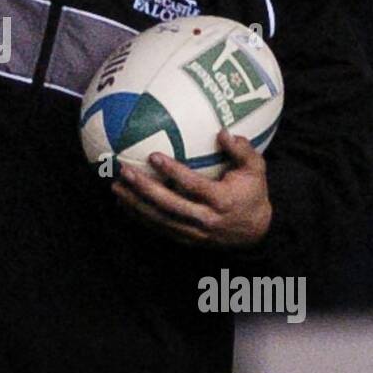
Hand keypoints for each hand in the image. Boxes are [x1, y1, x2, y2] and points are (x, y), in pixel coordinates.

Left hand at [110, 129, 272, 249]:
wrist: (256, 233)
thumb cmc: (253, 192)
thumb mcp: (256, 169)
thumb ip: (241, 150)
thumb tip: (223, 132)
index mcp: (222, 200)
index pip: (193, 186)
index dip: (173, 172)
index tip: (153, 156)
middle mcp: (206, 219)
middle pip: (169, 205)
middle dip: (144, 189)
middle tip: (124, 171)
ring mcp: (195, 232)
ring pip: (160, 219)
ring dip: (135, 204)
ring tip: (116, 187)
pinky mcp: (186, 240)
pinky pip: (159, 228)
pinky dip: (140, 217)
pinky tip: (123, 204)